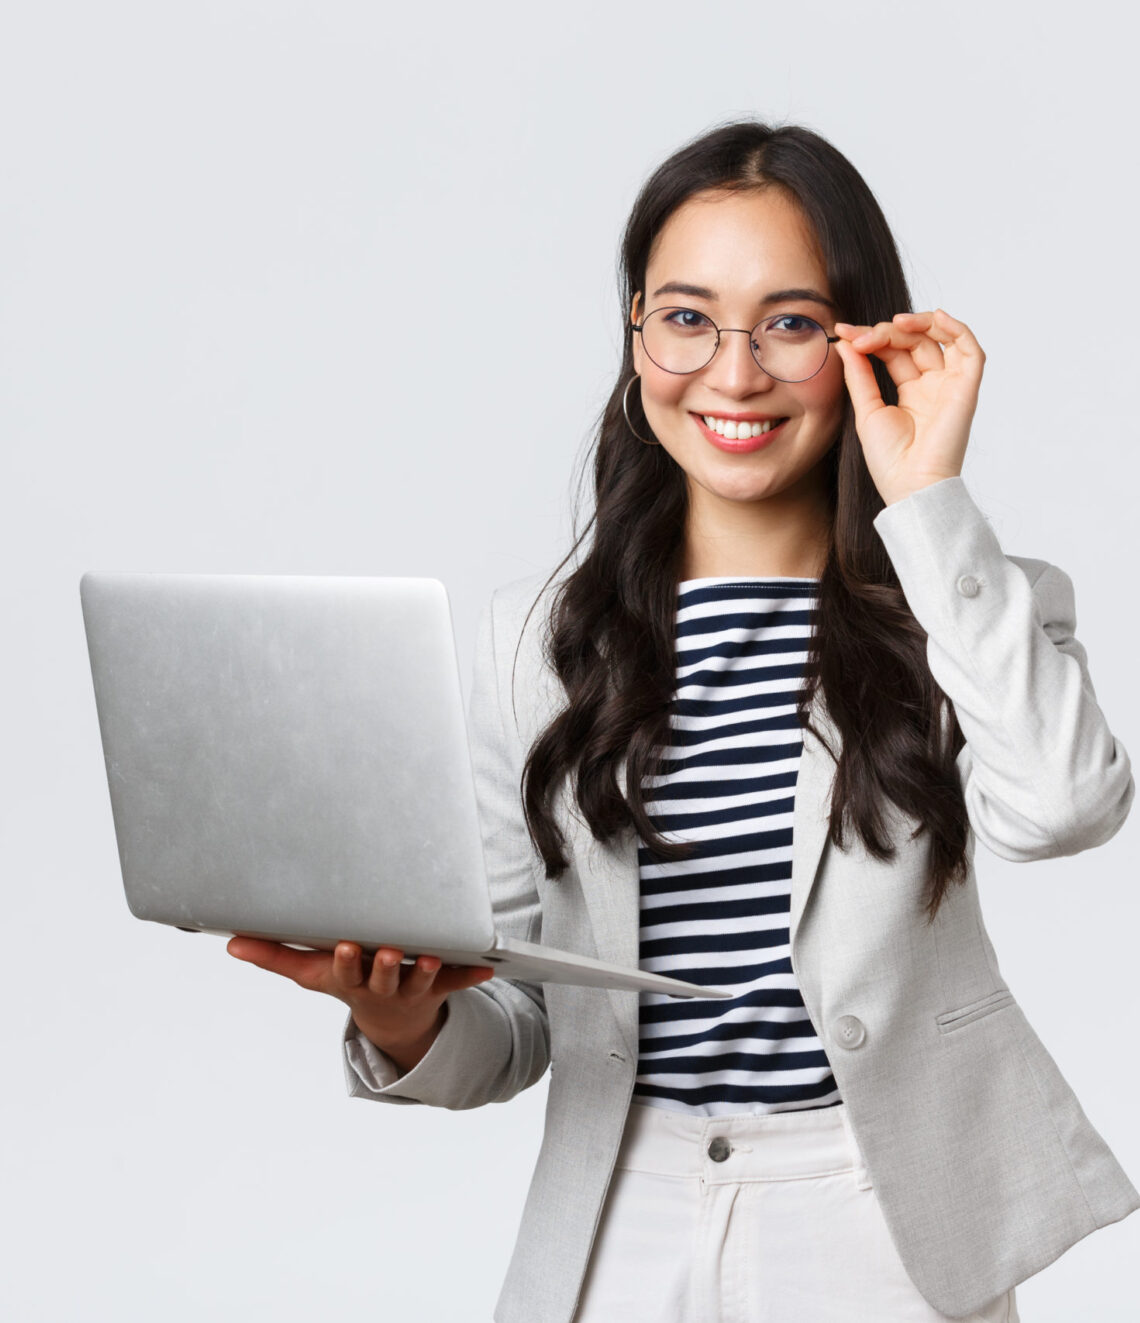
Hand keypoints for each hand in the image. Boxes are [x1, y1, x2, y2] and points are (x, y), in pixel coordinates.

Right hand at [227, 937, 494, 1068]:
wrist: (391, 1019)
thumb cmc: (346, 980)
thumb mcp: (310, 973)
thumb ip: (273, 956)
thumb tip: (230, 942)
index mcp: (351, 979)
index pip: (347, 972)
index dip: (347, 962)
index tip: (346, 946)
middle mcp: (382, 985)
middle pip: (385, 977)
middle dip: (387, 967)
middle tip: (392, 953)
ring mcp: (412, 986)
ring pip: (421, 979)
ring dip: (427, 970)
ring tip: (432, 956)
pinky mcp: (439, 984)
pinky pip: (458, 981)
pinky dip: (471, 975)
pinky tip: (489, 967)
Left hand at [831, 308, 984, 506]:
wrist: (910, 486)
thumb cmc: (890, 460)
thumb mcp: (867, 410)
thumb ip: (859, 374)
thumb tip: (845, 341)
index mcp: (911, 392)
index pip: (893, 351)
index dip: (871, 337)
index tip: (842, 332)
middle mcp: (933, 385)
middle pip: (914, 342)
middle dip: (886, 332)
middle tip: (858, 336)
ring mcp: (950, 386)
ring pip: (941, 339)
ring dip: (919, 323)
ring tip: (893, 323)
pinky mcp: (966, 389)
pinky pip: (970, 350)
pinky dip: (956, 329)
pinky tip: (936, 317)